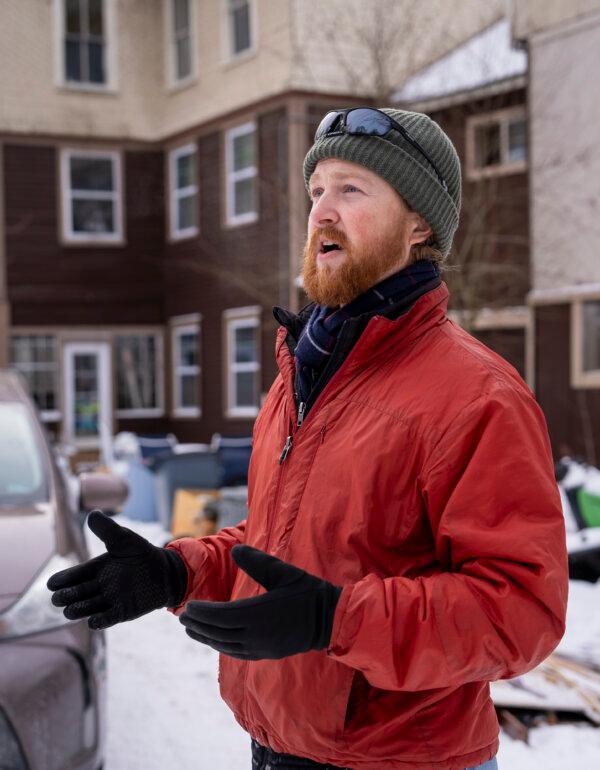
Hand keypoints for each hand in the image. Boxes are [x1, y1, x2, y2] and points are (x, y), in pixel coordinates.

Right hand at [47, 511, 186, 629]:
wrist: (166, 571)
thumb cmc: (142, 554)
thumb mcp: (125, 540)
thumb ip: (108, 530)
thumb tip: (92, 514)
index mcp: (94, 569)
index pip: (69, 577)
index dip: (60, 580)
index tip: (53, 583)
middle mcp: (97, 586)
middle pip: (71, 595)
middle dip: (63, 597)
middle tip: (60, 597)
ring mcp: (107, 601)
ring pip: (83, 609)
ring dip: (76, 610)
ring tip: (72, 609)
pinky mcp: (120, 612)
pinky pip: (103, 620)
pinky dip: (97, 622)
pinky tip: (93, 620)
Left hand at [179, 545, 341, 659]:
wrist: (330, 619)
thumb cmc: (307, 592)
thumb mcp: (282, 572)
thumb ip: (257, 561)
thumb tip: (234, 549)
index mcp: (258, 614)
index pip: (221, 616)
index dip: (202, 612)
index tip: (188, 607)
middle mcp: (256, 635)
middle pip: (219, 633)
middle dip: (199, 625)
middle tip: (182, 618)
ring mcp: (261, 647)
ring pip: (225, 645)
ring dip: (206, 638)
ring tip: (191, 630)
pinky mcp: (267, 653)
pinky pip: (237, 652)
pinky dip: (222, 646)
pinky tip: (215, 641)